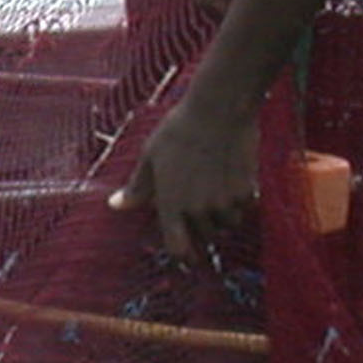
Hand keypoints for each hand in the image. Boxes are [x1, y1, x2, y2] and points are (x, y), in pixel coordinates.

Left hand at [114, 94, 257, 260]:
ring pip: (227, 225)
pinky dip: (241, 202)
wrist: (219, 109)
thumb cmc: (179, 129)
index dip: (182, 254)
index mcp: (171, 203)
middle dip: (202, 228)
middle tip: (201, 206)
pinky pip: (245, 209)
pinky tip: (233, 179)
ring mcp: (224, 202)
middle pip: (205, 237)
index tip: (187, 254)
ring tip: (217, 190)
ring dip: (223, 216)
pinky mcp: (246, 191)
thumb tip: (116, 205)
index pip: (177, 247)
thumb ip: (137, 187)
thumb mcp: (151, 156)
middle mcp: (198, 209)